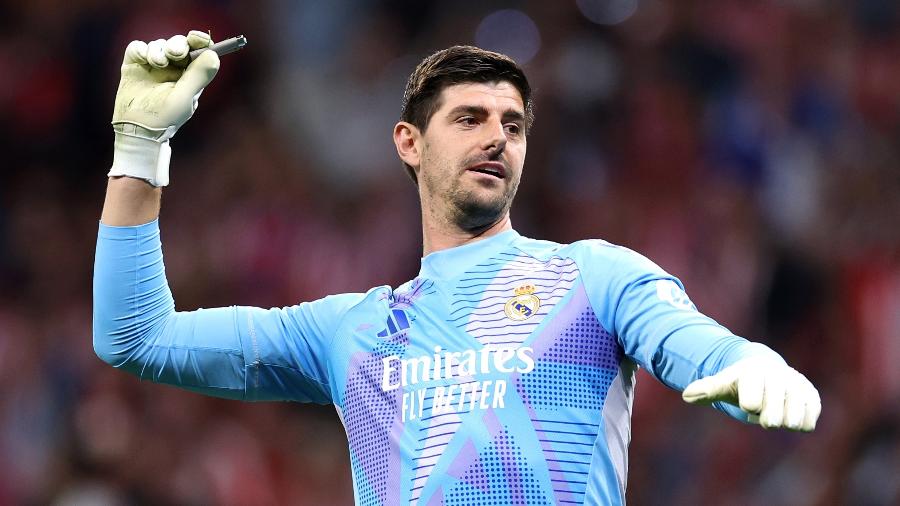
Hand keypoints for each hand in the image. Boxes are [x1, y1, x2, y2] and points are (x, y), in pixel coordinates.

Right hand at [108, 31, 219, 186]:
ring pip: (159, 44)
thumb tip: (213, 54)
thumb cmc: (166, 118)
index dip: (200, 40)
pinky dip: (140, 49)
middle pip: (179, 43)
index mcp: (190, 74)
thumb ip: (199, 76)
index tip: (198, 38)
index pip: (199, 51)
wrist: (138, 129)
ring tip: (156, 63)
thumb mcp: (185, 97)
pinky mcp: (135, 64)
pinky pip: (138, 47)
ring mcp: (153, 65)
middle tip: (175, 54)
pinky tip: (143, 60)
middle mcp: (173, 67)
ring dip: (158, 50)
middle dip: (177, 44)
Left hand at [682, 356, 820, 431]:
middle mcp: (779, 376)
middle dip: (767, 419)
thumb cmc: (741, 381)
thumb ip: (706, 389)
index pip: (751, 403)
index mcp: (755, 373)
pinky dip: (799, 423)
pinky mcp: (812, 396)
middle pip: (774, 417)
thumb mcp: (723, 383)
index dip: (749, 405)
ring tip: (776, 410)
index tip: (748, 402)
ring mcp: (798, 386)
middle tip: (763, 413)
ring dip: (784, 422)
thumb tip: (686, 395)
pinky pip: (809, 422)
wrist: (767, 370)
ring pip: (794, 421)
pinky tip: (790, 413)